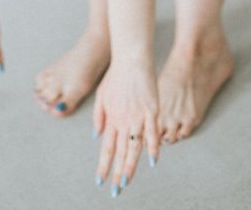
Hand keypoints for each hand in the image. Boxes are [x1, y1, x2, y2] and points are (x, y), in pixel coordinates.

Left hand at [92, 57, 159, 194]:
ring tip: (126, 182)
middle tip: (115, 191)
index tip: (100, 180)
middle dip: (116, 173)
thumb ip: (99, 116)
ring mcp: (137, 116)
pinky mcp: (151, 109)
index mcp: (111, 118)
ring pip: (133, 147)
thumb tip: (97, 136)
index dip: (104, 165)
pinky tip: (153, 161)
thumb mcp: (102, 94)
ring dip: (130, 166)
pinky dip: (152, 147)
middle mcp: (123, 120)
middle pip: (119, 152)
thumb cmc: (116, 75)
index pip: (107, 148)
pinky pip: (152, 133)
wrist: (130, 58)